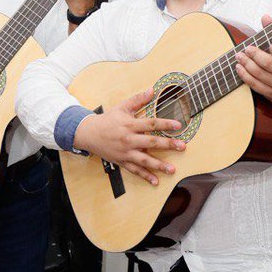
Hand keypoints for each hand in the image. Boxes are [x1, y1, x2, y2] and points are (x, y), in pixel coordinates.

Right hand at [72, 89, 186, 185]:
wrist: (89, 134)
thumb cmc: (107, 120)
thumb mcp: (122, 107)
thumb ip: (138, 99)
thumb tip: (152, 90)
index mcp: (130, 124)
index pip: (151, 123)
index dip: (165, 124)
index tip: (178, 125)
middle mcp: (129, 139)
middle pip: (151, 142)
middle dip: (168, 144)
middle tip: (182, 146)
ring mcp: (125, 152)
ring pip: (144, 159)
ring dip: (159, 165)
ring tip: (172, 169)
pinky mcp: (122, 161)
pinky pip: (135, 170)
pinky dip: (145, 176)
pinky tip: (155, 181)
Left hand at [233, 13, 271, 107]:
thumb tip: (265, 18)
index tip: (270, 45)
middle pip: (270, 65)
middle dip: (255, 55)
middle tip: (247, 49)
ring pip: (261, 75)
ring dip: (247, 65)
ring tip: (239, 56)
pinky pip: (256, 86)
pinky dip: (246, 76)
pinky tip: (240, 68)